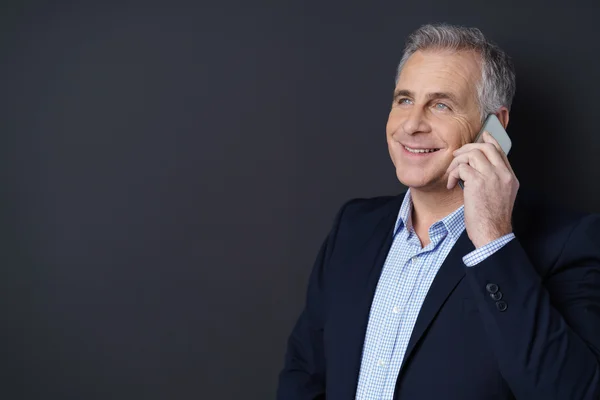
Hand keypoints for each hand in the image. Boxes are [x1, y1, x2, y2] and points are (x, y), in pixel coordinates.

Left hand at [446, 131, 518, 247]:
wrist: (492, 233)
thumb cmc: (491, 220)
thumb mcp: (499, 197)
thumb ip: (494, 182)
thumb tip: (477, 171)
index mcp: (510, 177)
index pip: (500, 151)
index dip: (489, 140)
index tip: (482, 135)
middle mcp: (503, 174)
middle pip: (486, 147)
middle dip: (468, 148)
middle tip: (456, 155)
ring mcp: (492, 176)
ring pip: (472, 154)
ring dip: (457, 162)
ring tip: (452, 175)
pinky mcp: (478, 182)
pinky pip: (461, 167)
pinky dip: (452, 174)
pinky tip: (451, 185)